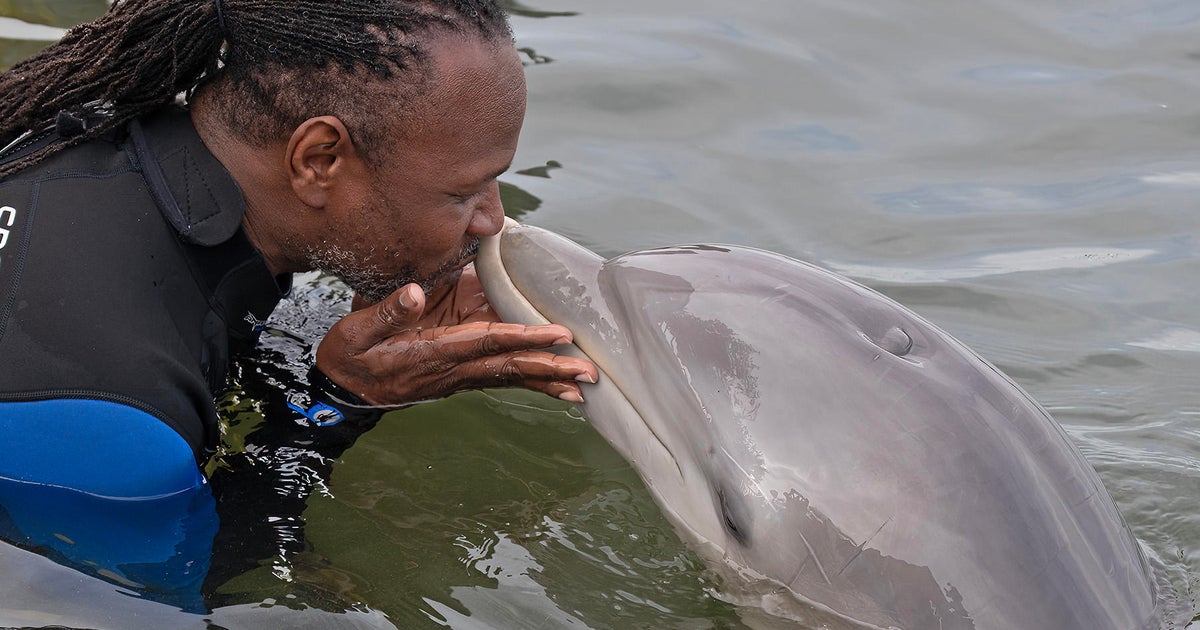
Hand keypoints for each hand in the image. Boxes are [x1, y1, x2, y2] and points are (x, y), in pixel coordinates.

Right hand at [316, 265, 597, 405]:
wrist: (345, 390)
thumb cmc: (350, 356)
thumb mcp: (357, 330)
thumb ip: (387, 311)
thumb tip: (414, 291)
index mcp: (433, 351)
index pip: (486, 341)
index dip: (522, 337)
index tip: (556, 334)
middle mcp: (455, 367)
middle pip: (510, 365)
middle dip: (550, 367)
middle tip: (589, 372)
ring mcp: (461, 374)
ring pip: (512, 374)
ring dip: (549, 378)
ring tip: (585, 382)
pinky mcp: (462, 373)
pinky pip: (504, 377)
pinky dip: (534, 381)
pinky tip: (560, 388)